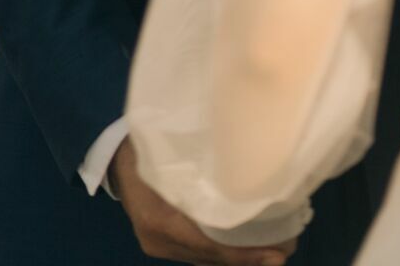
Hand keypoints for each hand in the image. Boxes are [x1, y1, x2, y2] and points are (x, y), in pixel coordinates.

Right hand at [109, 137, 296, 265]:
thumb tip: (248, 164)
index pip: (209, 244)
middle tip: (284, 251)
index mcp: (159, 217)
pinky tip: (247, 247)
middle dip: (247, 258)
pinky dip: (222, 252)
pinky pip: (198, 254)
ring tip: (274, 250)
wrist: (115, 157)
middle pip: (210, 256)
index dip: (244, 253)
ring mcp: (158, 245)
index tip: (276, 253)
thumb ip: (203, 163)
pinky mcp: (161, 243)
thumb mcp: (174, 149)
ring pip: (205, 258)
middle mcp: (158, 238)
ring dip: (238, 258)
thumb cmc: (148, 144)